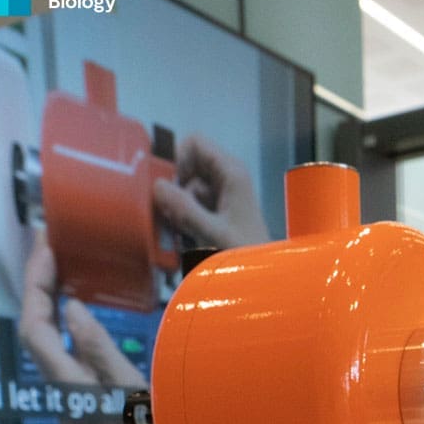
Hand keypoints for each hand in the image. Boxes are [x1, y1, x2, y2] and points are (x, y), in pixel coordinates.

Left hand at [18, 232, 145, 387]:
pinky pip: (63, 347)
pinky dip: (64, 319)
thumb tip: (73, 308)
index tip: (47, 252)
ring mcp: (70, 391)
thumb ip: (99, 350)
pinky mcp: (82, 393)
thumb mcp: (129, 390)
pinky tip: (76, 304)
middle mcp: (61, 386)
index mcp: (69, 383)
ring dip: (48, 300)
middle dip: (38, 285)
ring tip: (59, 265)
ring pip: (47, 337)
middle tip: (48, 246)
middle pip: (35, 329)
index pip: (35, 327)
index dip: (36, 286)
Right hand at [153, 134, 268, 249]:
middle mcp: (226, 178)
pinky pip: (192, 208)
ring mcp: (222, 196)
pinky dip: (183, 220)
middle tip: (165, 214)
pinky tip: (182, 239)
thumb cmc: (248, 256)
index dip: (176, 158)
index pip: (195, 143)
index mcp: (231, 172)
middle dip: (173, 189)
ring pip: (186, 190)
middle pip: (187, 168)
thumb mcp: (214, 233)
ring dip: (177, 209)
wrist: (265, 280)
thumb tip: (157, 186)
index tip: (165, 185)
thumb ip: (185, 210)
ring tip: (175, 233)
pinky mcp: (218, 213)